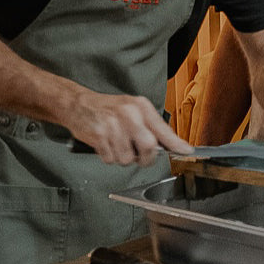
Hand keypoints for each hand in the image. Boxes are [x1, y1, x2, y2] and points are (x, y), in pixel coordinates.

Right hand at [65, 91, 191, 166]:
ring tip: (117, 145)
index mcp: (141, 106)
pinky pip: (111, 159)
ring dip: (123, 158)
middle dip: (146, 158)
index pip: (163, 129)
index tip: (186, 152)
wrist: (78, 104)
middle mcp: (129, 114)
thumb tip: (169, 145)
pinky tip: (106, 145)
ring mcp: (113, 125)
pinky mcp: (99, 135)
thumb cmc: (108, 108)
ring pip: (127, 157)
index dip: (176, 143)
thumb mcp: (133, 108)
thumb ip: (150, 125)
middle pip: (148, 146)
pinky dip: (109, 157)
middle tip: (141, 157)